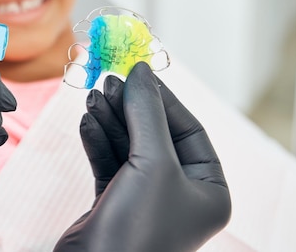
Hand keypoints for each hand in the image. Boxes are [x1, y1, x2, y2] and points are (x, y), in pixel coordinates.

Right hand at [55, 62, 230, 251]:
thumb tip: (141, 70)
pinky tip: (87, 123)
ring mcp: (146, 198)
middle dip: (131, 108)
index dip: (164, 99)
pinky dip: (98, 141)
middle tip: (109, 82)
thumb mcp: (152, 162)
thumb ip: (147, 112)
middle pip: (155, 134)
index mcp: (208, 190)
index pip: (190, 129)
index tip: (137, 72)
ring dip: (111, 121)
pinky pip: (110, 162)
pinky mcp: (115, 203)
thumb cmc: (139, 226)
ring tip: (93, 98)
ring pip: (129, 146)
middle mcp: (180, 193)